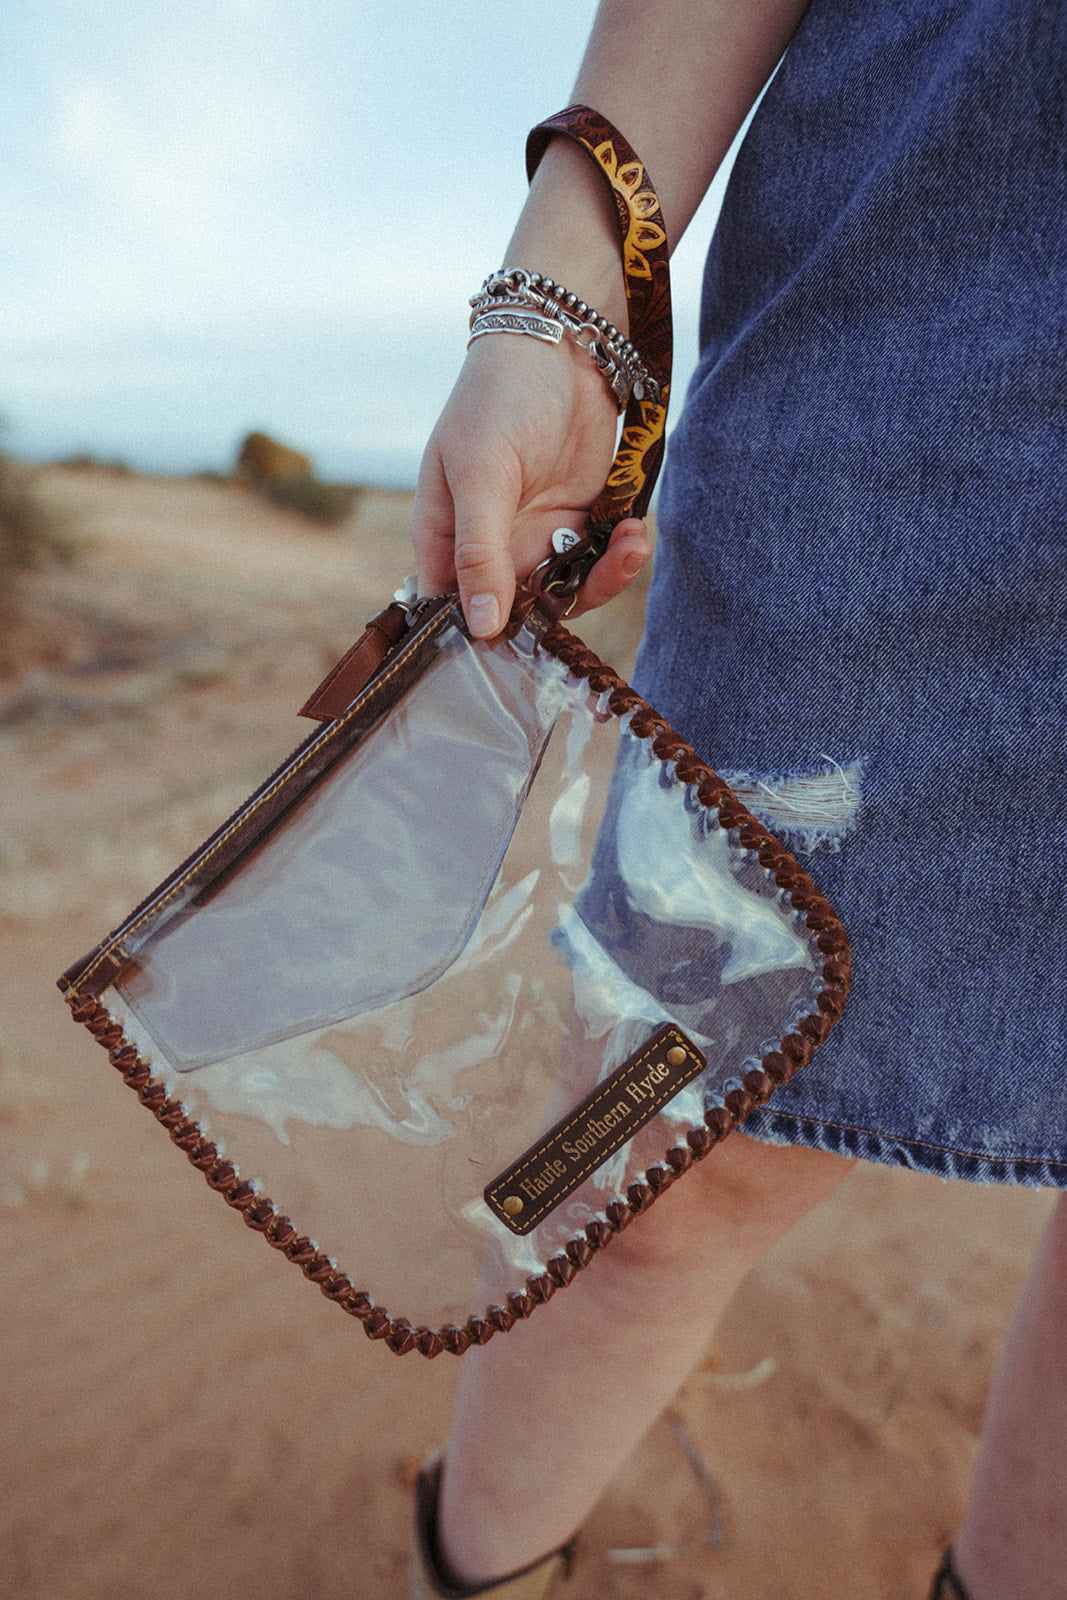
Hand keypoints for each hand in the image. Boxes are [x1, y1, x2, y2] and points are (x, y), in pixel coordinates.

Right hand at [412, 332, 651, 637]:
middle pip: (518, 612)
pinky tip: (634, 532)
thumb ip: (480, 553)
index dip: (482, 635)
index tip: (523, 644)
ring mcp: (537, 536)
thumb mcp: (480, 475)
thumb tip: (481, 627)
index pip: (454, 611)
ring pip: (566, 594)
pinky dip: (619, 556)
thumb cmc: (496, 400)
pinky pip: (598, 563)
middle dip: (560, 609)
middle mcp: (490, 548)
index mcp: (445, 540)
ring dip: (603, 580)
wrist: (559, 344)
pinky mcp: (580, 522)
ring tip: (629, 544)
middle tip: (594, 578)